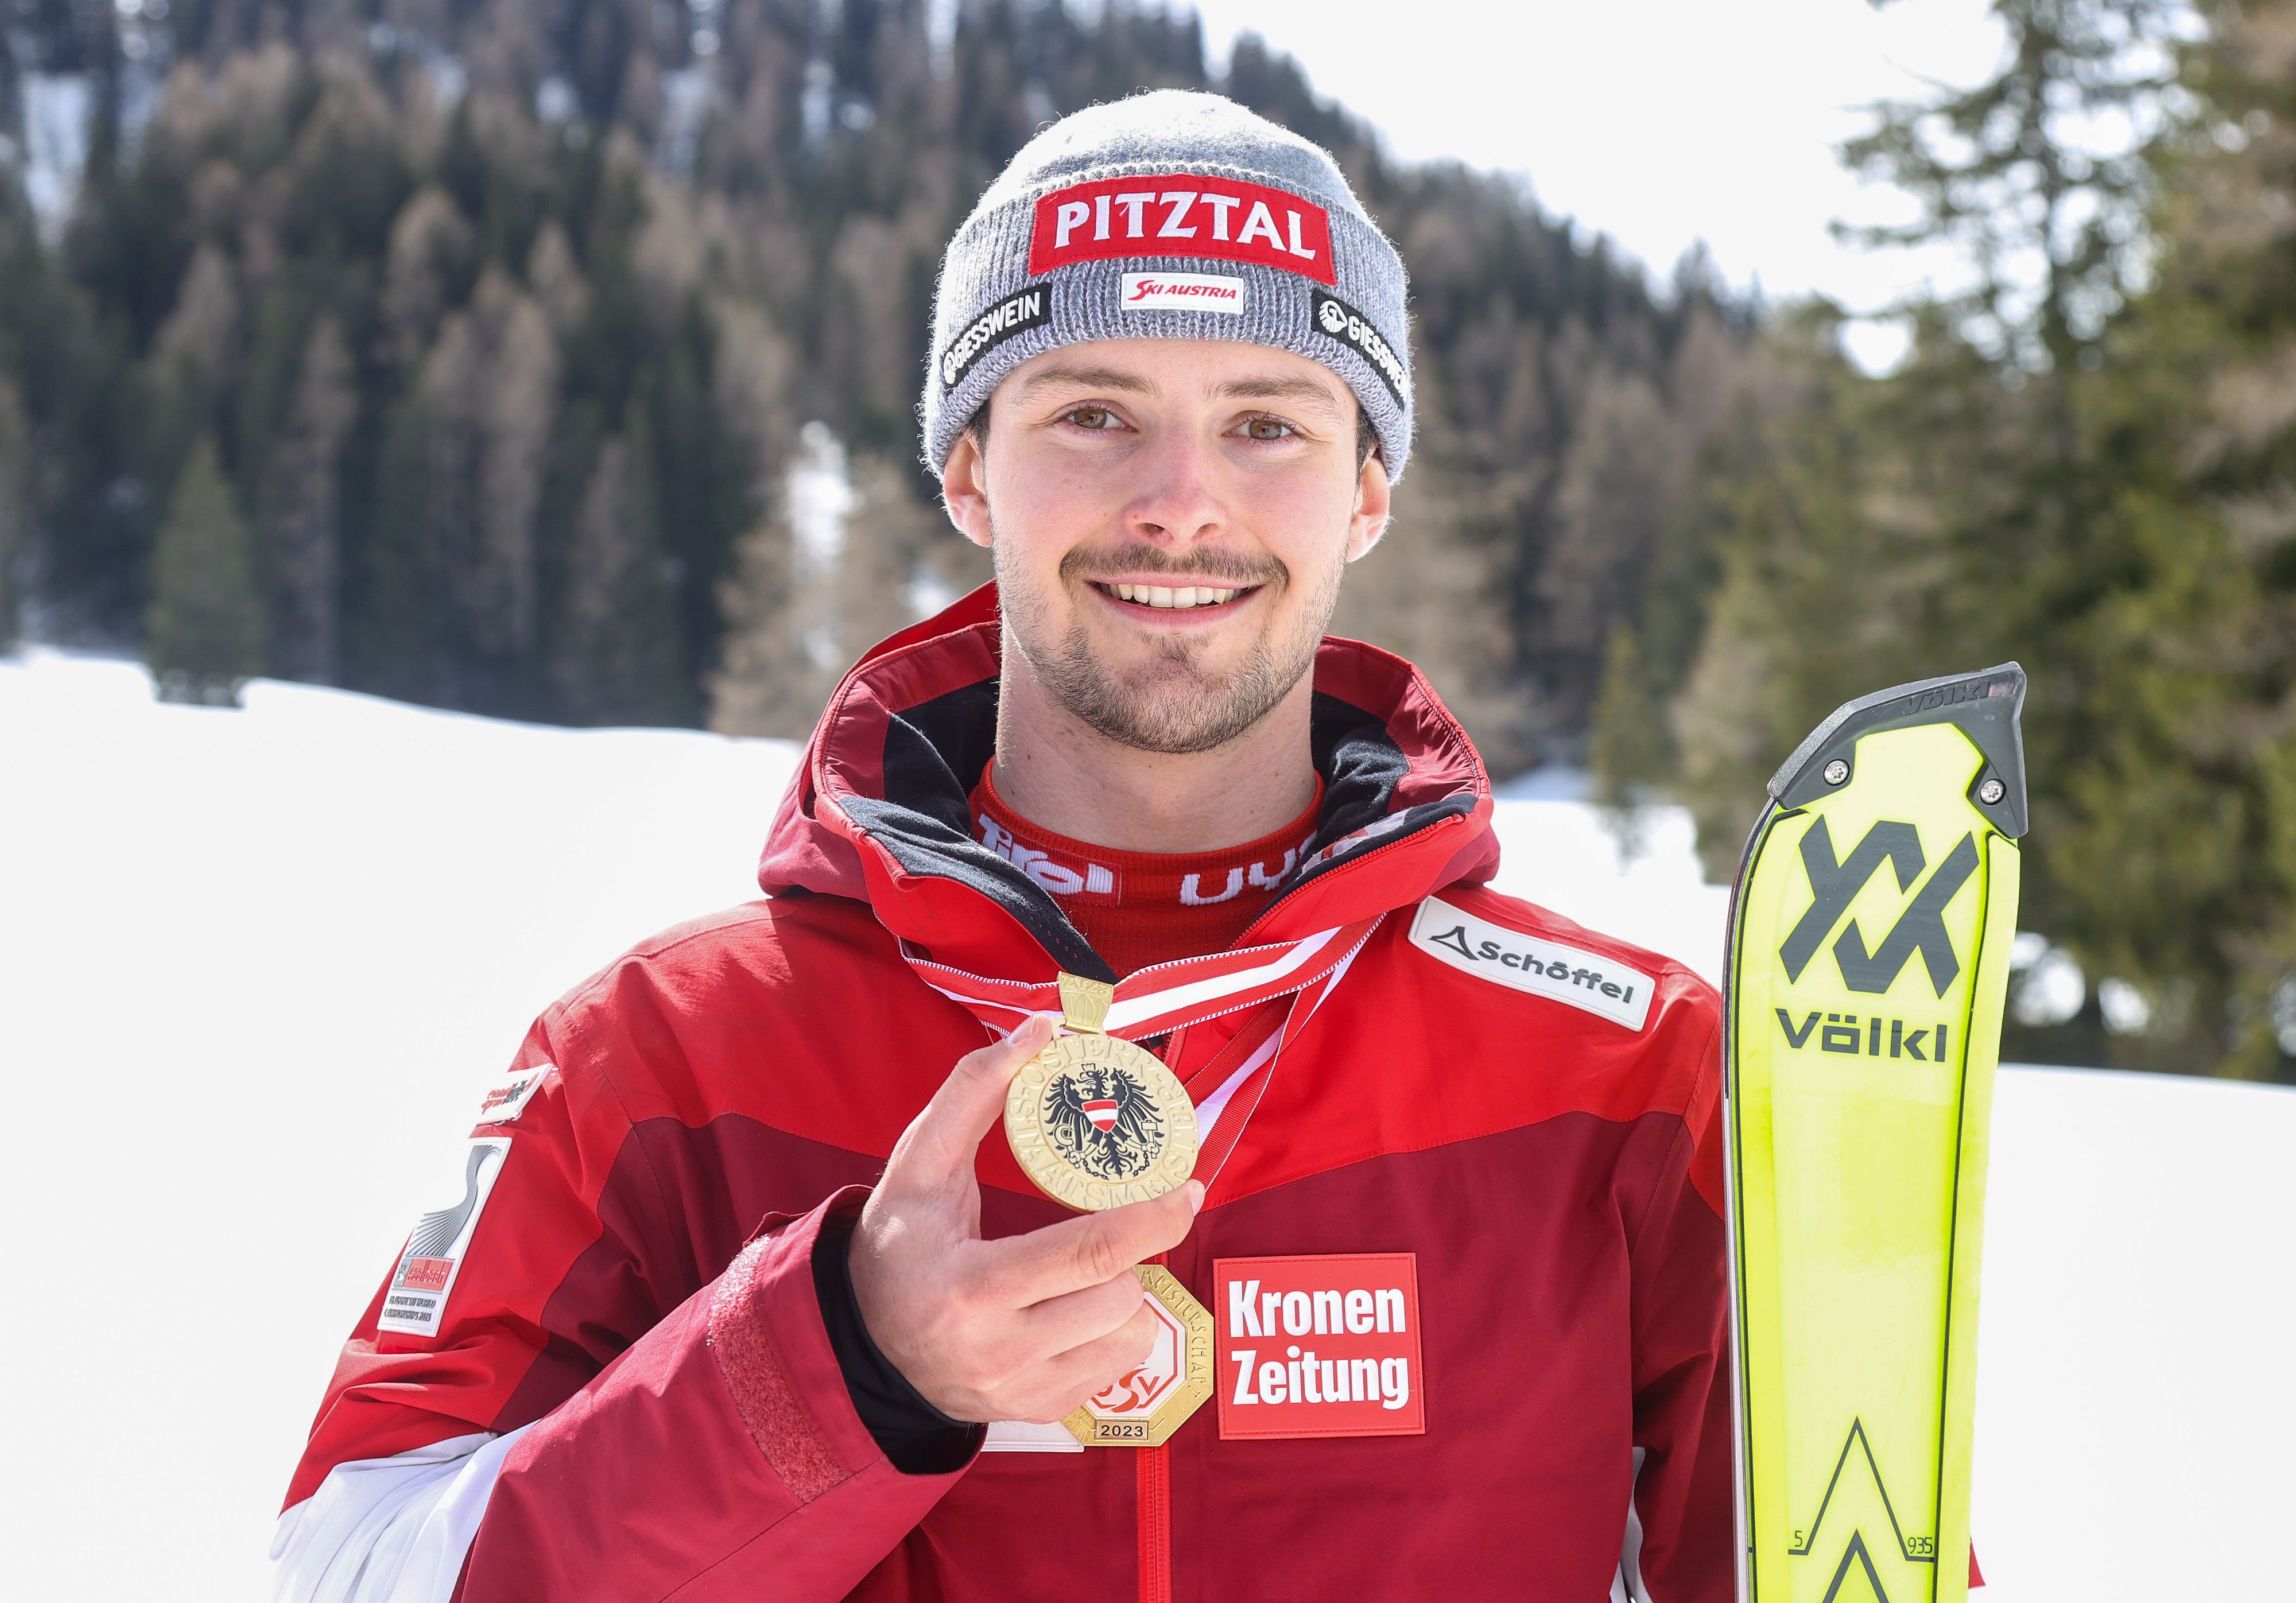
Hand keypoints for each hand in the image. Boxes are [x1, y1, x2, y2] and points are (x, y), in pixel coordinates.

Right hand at [848, 1013, 1203, 1423]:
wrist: (864, 1341)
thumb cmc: (898, 1241)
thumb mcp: (919, 1163)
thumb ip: (975, 1090)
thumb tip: (1043, 1026)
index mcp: (967, 1288)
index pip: (1087, 1256)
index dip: (1149, 1220)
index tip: (1187, 1188)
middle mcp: (995, 1351)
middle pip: (1117, 1295)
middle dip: (1129, 1250)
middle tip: (1118, 1222)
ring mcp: (1019, 1391)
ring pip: (1130, 1335)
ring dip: (1125, 1291)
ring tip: (1084, 1270)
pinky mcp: (1038, 1411)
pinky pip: (1119, 1368)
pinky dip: (1115, 1329)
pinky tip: (1078, 1309)